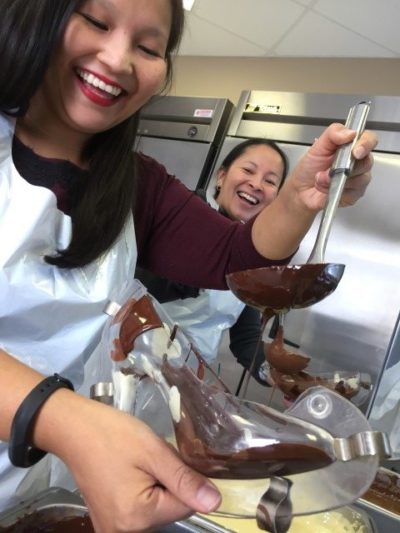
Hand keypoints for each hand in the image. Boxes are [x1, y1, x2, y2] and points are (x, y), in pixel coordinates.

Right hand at [50, 396, 220, 532]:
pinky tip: (131, 472)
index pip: (187, 505)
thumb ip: (184, 479)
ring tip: (139, 462)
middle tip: (150, 457)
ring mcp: (113, 529)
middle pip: (171, 509)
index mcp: (138, 517)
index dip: (186, 478)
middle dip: (169, 481)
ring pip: (157, 509)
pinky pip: (139, 510)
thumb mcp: (153, 451)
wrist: (73, 429)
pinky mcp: (107, 521)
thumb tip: (215, 502)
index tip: (170, 457)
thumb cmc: (113, 435)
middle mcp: (125, 532)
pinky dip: (143, 491)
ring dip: (157, 485)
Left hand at [288, 123, 376, 210]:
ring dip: (336, 179)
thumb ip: (333, 134)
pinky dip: (336, 190)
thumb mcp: (317, 146)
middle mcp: (359, 162)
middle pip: (367, 161)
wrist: (300, 190)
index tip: (356, 151)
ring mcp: (359, 179)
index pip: (369, 139)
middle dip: (346, 166)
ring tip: (322, 179)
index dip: (366, 143)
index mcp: (352, 146)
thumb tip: (350, 133)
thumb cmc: (310, 168)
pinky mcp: (354, 195)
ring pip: (360, 179)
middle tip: (329, 170)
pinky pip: (352, 193)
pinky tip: (326, 189)